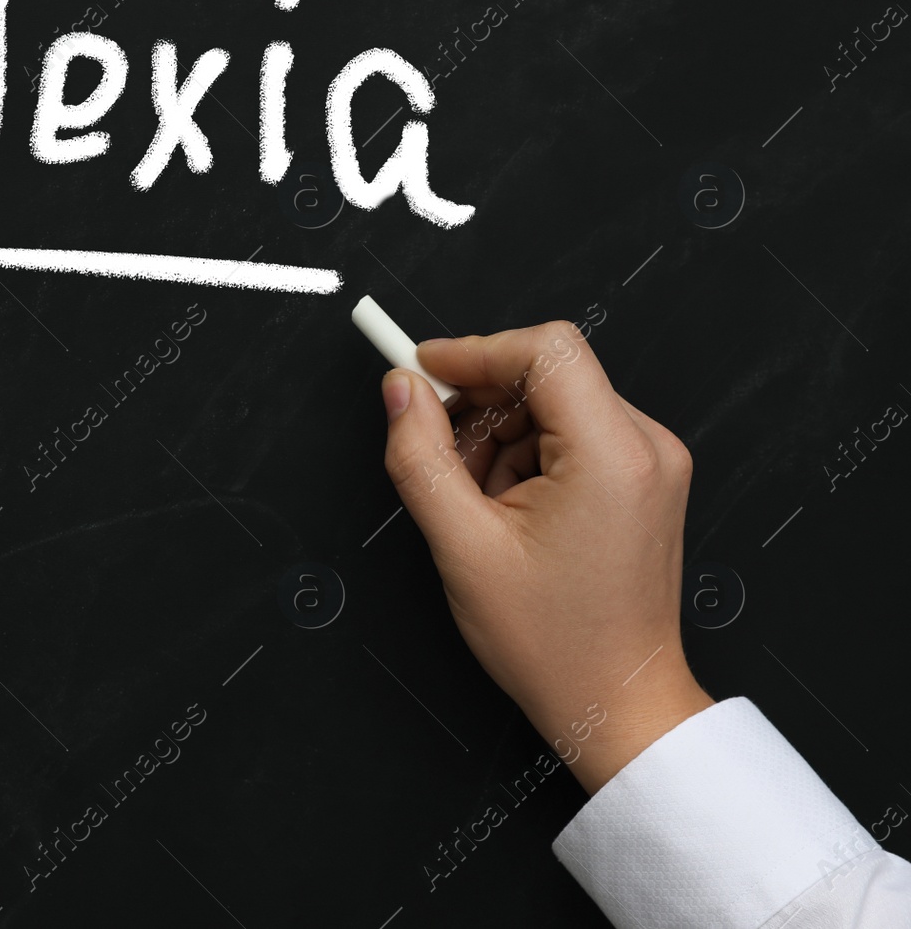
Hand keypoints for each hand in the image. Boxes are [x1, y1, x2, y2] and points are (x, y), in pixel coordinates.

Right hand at [380, 321, 713, 794]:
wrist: (617, 702)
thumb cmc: (555, 643)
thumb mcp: (463, 547)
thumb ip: (420, 457)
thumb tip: (402, 391)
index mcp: (612, 455)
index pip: (545, 350)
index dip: (474, 351)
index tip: (421, 371)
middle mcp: (645, 446)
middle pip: (546, 374)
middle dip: (481, 408)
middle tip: (438, 459)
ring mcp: (651, 463)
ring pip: (552, 406)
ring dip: (499, 440)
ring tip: (478, 508)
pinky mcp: (643, 480)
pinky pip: (571, 435)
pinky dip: (525, 459)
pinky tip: (507, 513)